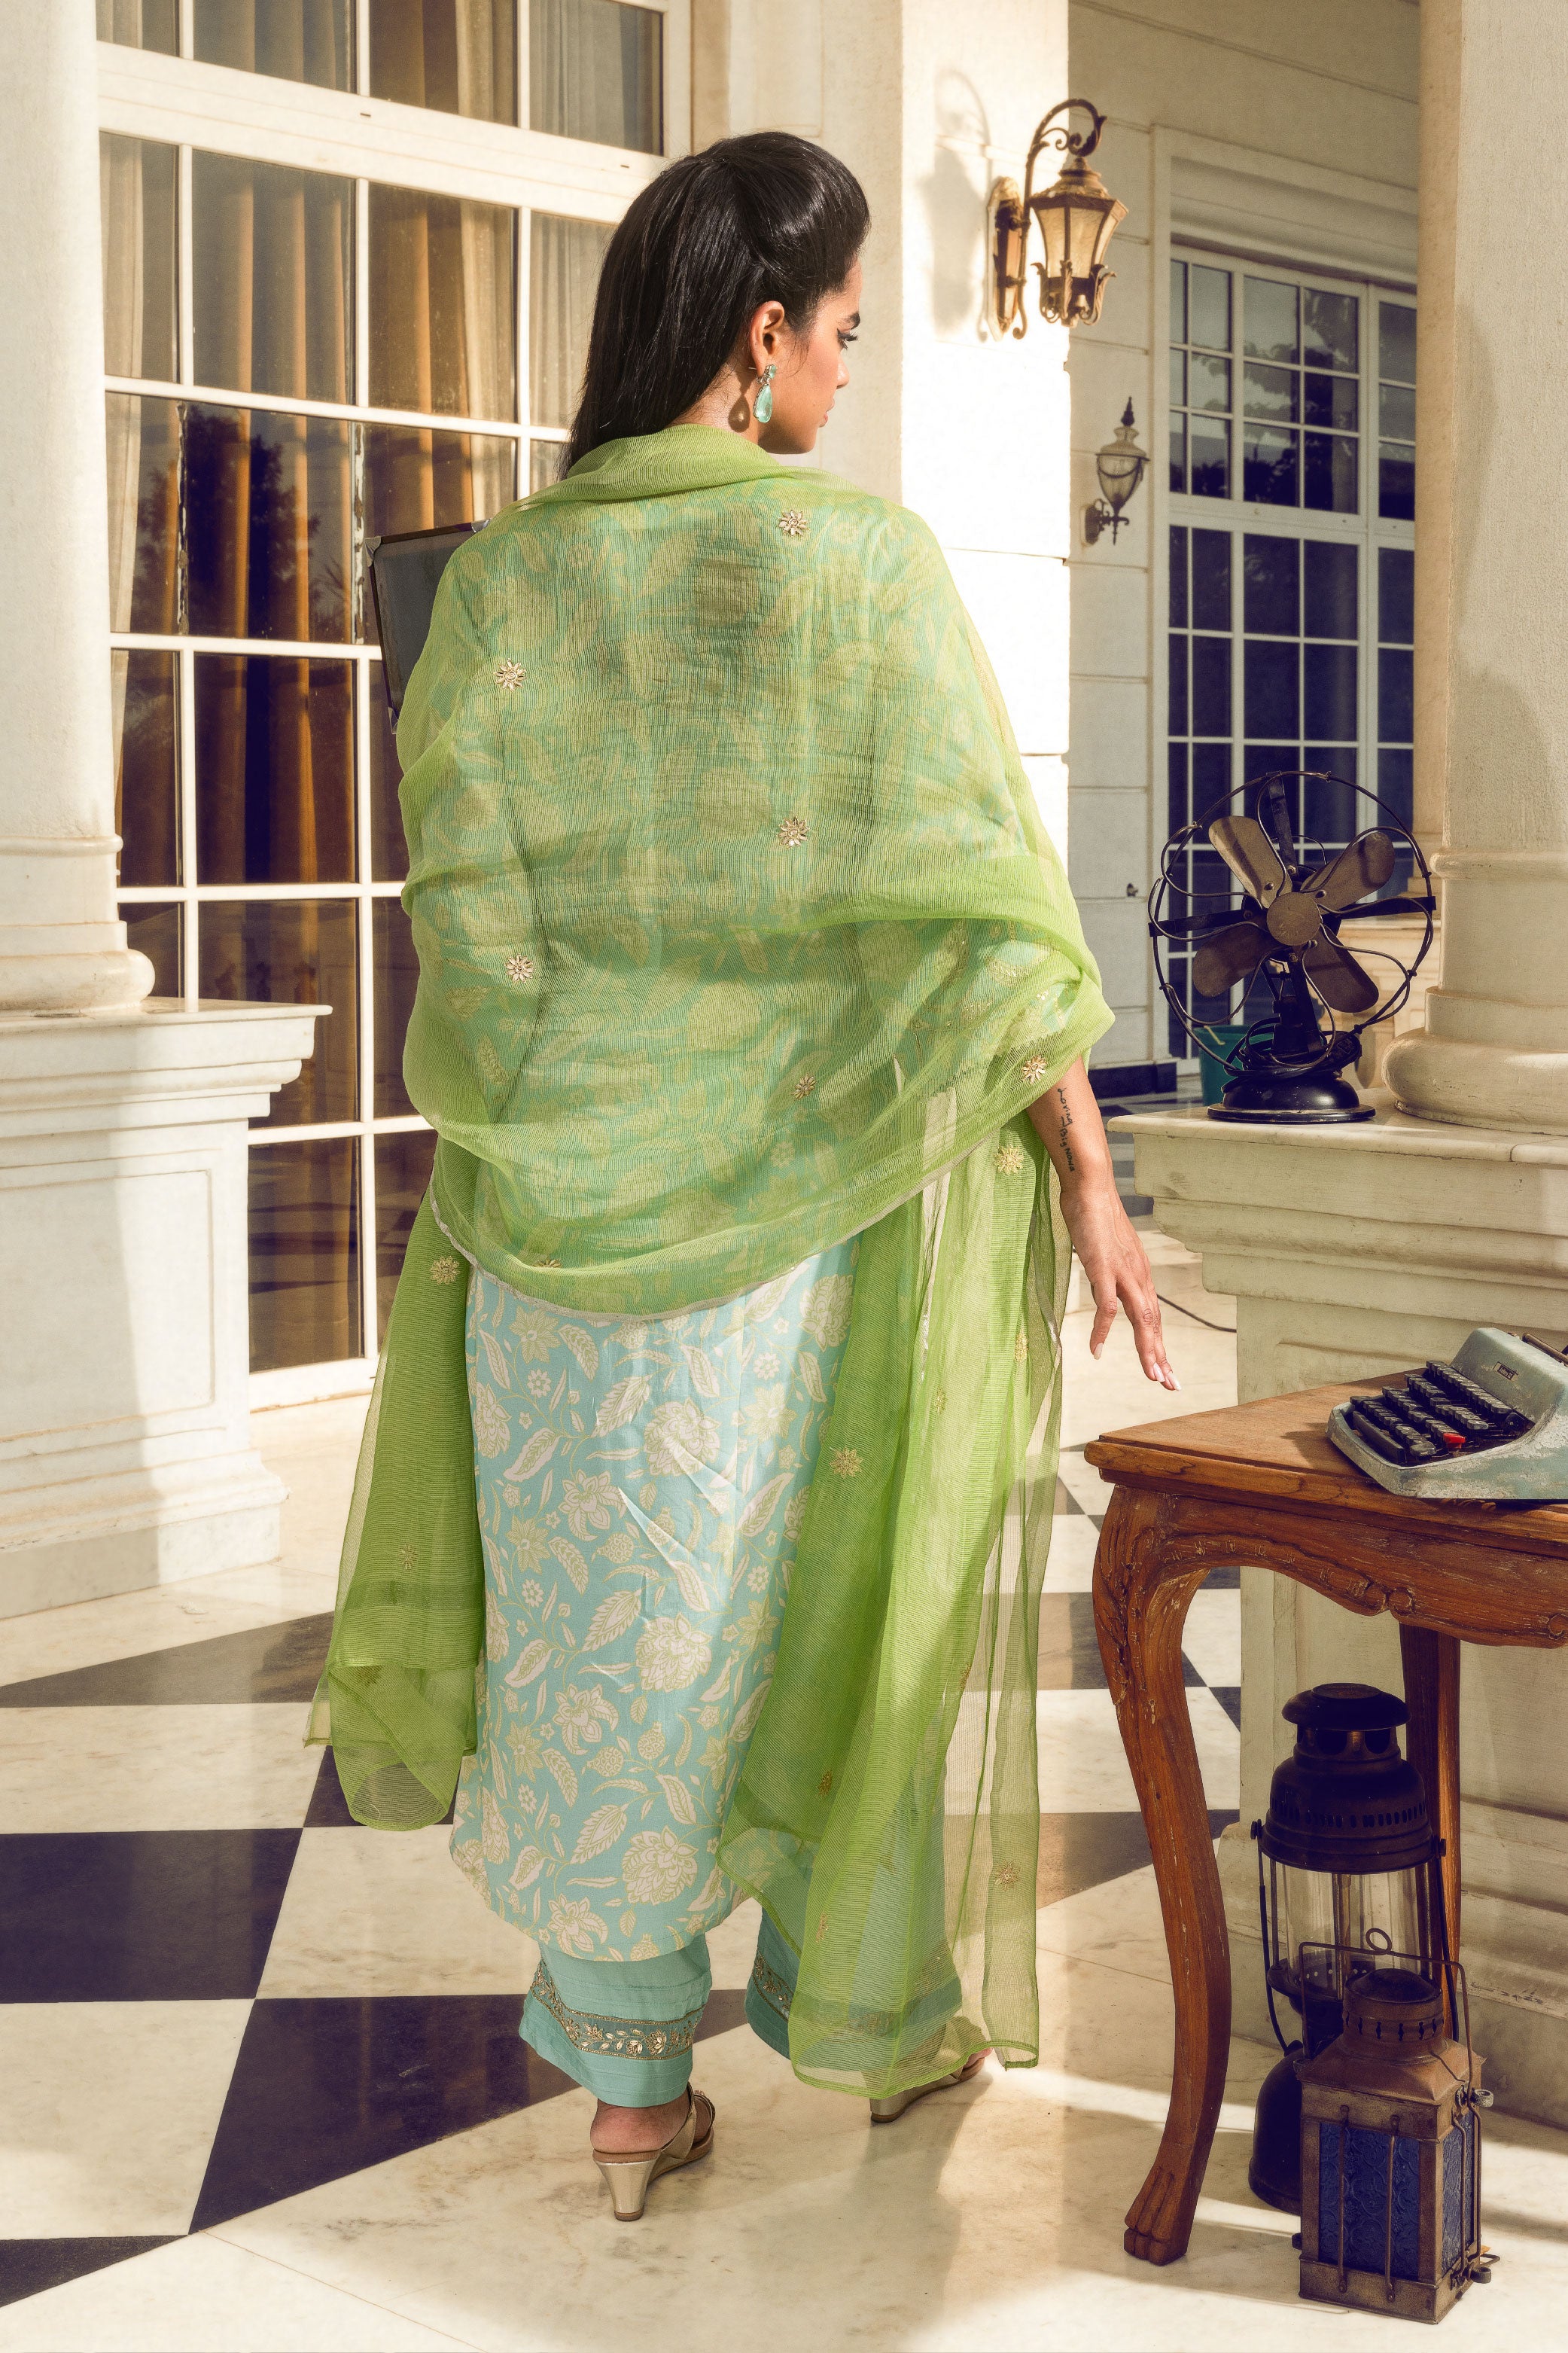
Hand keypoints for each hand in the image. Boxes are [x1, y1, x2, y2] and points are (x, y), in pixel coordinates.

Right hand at [1058, 1172, 1177, 1389]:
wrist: (1091, 1187)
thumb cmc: (1096, 1216)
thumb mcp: (1107, 1252)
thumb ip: (1109, 1275)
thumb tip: (1105, 1293)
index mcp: (1140, 1274)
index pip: (1153, 1316)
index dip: (1159, 1345)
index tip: (1165, 1371)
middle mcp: (1138, 1276)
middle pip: (1153, 1323)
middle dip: (1161, 1356)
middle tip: (1169, 1385)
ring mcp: (1122, 1273)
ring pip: (1140, 1318)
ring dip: (1147, 1349)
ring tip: (1152, 1376)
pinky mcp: (1103, 1268)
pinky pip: (1106, 1306)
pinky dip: (1103, 1331)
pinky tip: (1097, 1351)